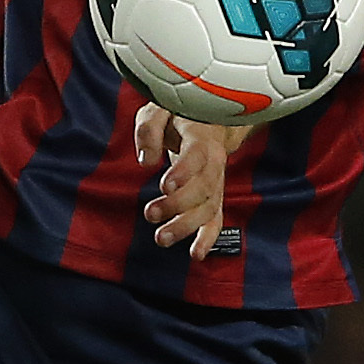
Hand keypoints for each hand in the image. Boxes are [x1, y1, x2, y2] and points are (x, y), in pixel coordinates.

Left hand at [136, 103, 250, 259]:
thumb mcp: (158, 108)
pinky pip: (216, 219)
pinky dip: (208, 238)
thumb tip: (147, 161)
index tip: (165, 185)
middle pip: (204, 187)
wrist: (205, 119)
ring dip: (186, 225)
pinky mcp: (213, 196)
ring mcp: (216, 181)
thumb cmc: (175, 114)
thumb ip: (149, 129)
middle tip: (151, 213)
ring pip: (209, 207)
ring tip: (161, 238)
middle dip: (178, 204)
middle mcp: (214, 161)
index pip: (197, 155)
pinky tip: (196, 255)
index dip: (184, 171)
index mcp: (201, 135)